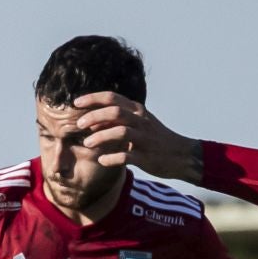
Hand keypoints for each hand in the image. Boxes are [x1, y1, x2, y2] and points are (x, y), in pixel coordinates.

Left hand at [71, 92, 203, 180]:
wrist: (181, 155)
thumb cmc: (155, 138)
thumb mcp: (137, 124)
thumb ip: (115, 121)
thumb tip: (91, 121)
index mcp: (137, 110)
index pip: (112, 97)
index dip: (92, 98)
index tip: (76, 103)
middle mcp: (141, 121)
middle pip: (114, 112)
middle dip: (94, 117)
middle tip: (80, 124)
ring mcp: (145, 139)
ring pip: (120, 132)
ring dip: (101, 136)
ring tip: (87, 144)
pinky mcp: (147, 157)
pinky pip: (127, 156)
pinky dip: (112, 157)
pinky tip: (102, 160)